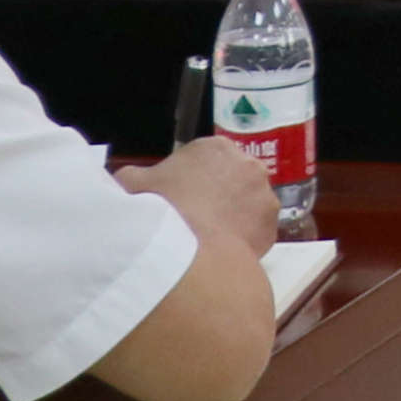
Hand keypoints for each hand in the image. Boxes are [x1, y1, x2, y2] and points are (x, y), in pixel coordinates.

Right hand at [122, 134, 283, 270]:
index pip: (206, 160)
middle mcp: (248, 164)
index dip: (191, 180)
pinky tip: (221, 251)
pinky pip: (256, 232)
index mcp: (215, 148)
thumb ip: (134, 176)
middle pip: (231, 180)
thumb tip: (131, 179)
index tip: (179, 199)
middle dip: (216, 196)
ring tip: (207, 238)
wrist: (186, 251)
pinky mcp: (272, 225)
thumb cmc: (157, 210)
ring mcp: (264, 194)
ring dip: (232, 217)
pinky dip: (242, 240)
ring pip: (247, 205)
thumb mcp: (129, 184)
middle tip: (194, 219)